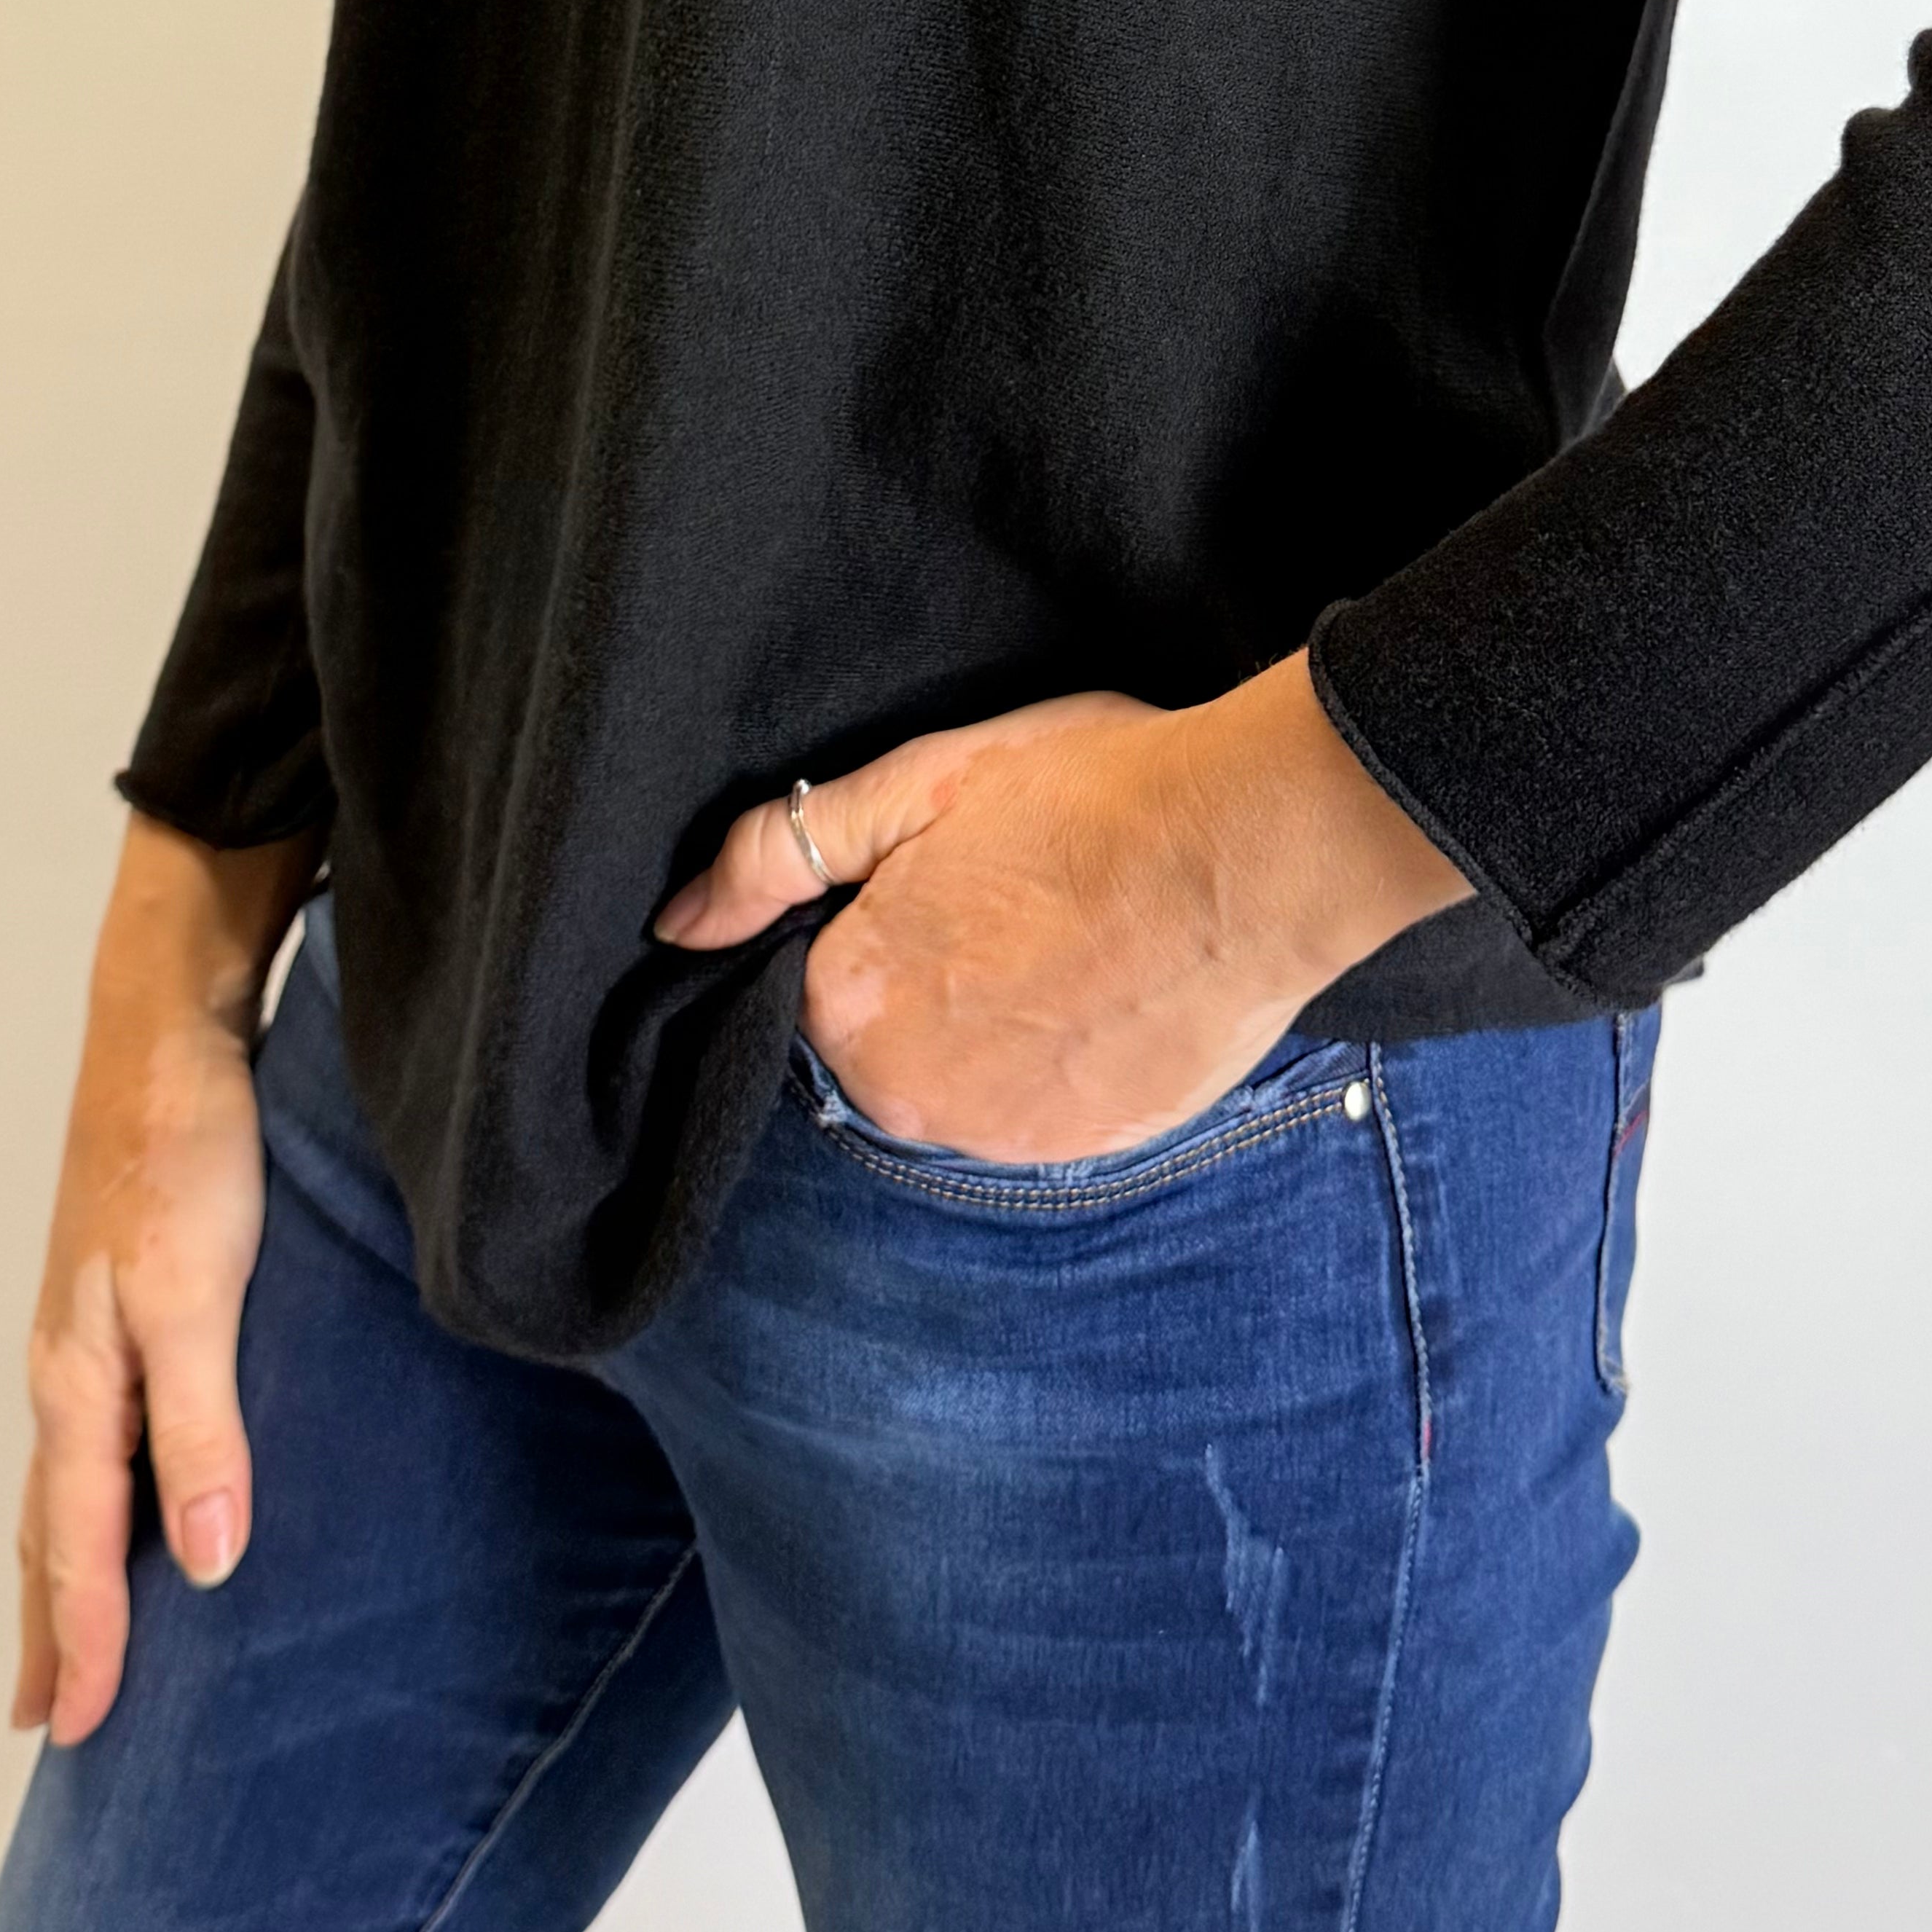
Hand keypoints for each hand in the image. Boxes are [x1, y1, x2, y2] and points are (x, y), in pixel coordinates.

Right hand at [14, 816, 322, 1745]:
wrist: (165, 1034)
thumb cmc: (185, 1153)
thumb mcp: (202, 1293)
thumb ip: (206, 1426)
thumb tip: (210, 1561)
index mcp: (82, 1383)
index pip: (81, 1548)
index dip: (85, 1643)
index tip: (81, 1732)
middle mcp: (71, 1372)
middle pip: (54, 1530)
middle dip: (51, 1627)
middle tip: (49, 1717)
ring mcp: (89, 1337)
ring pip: (69, 1485)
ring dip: (65, 1568)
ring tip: (69, 1635)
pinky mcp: (122, 1302)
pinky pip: (96, 1434)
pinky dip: (94, 1496)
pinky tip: (121, 1500)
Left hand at [653, 652, 1468, 1162]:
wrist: (1254, 847)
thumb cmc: (1092, 793)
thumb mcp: (923, 781)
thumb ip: (782, 855)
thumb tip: (678, 922)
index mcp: (851, 1003)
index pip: (823, 977)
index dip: (882, 916)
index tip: (952, 872)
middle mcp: (911, 1095)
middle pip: (889, 1038)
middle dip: (937, 976)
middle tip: (1021, 895)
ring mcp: (1005, 1136)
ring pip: (966, 1077)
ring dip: (1001, 1023)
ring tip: (1076, 936)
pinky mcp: (1089, 1151)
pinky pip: (1042, 1109)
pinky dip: (1066, 1058)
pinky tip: (1115, 983)